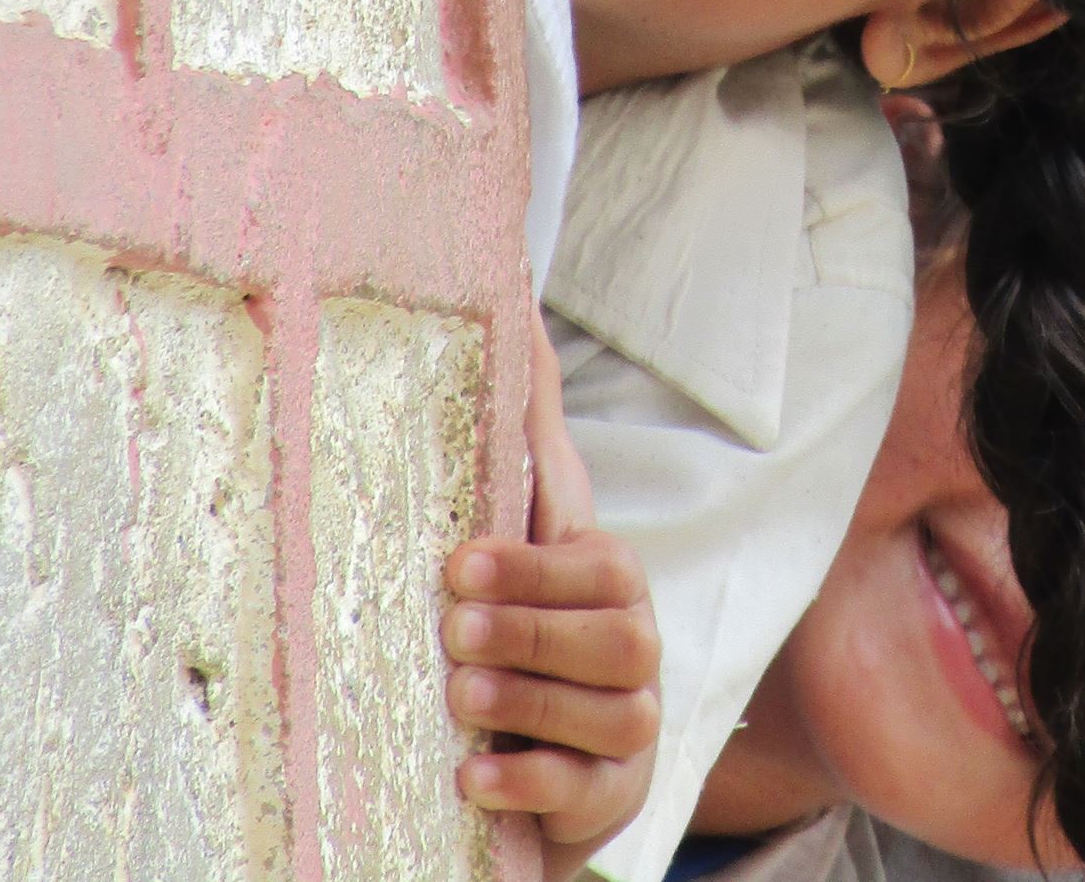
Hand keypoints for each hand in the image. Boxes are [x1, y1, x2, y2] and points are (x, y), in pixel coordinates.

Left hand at [450, 320, 659, 873]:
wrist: (541, 747)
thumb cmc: (522, 626)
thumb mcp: (524, 529)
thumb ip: (523, 426)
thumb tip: (513, 287)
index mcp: (610, 583)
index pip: (596, 564)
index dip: (531, 567)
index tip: (454, 566)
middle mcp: (634, 651)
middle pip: (615, 639)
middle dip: (530, 632)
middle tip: (450, 633)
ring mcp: (630, 729)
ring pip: (611, 714)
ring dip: (530, 703)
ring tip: (457, 698)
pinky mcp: (611, 797)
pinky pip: (586, 791)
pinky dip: (531, 782)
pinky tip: (473, 777)